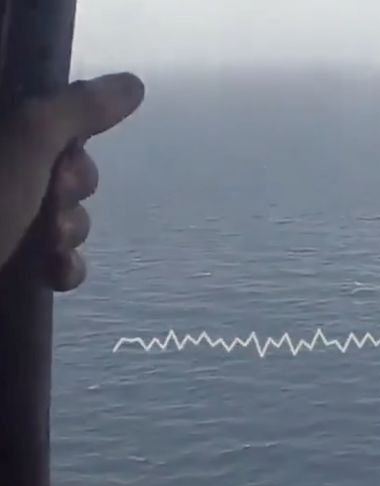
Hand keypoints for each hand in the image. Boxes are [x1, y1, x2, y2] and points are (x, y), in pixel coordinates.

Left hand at [0, 72, 143, 289]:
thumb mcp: (28, 139)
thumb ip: (80, 108)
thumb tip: (133, 84)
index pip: (50, 114)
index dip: (73, 136)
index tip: (66, 153)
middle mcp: (0, 166)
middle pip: (61, 164)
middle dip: (73, 189)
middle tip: (53, 199)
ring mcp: (1, 213)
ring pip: (61, 211)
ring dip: (69, 230)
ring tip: (49, 246)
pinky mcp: (5, 257)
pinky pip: (53, 253)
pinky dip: (62, 264)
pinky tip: (53, 273)